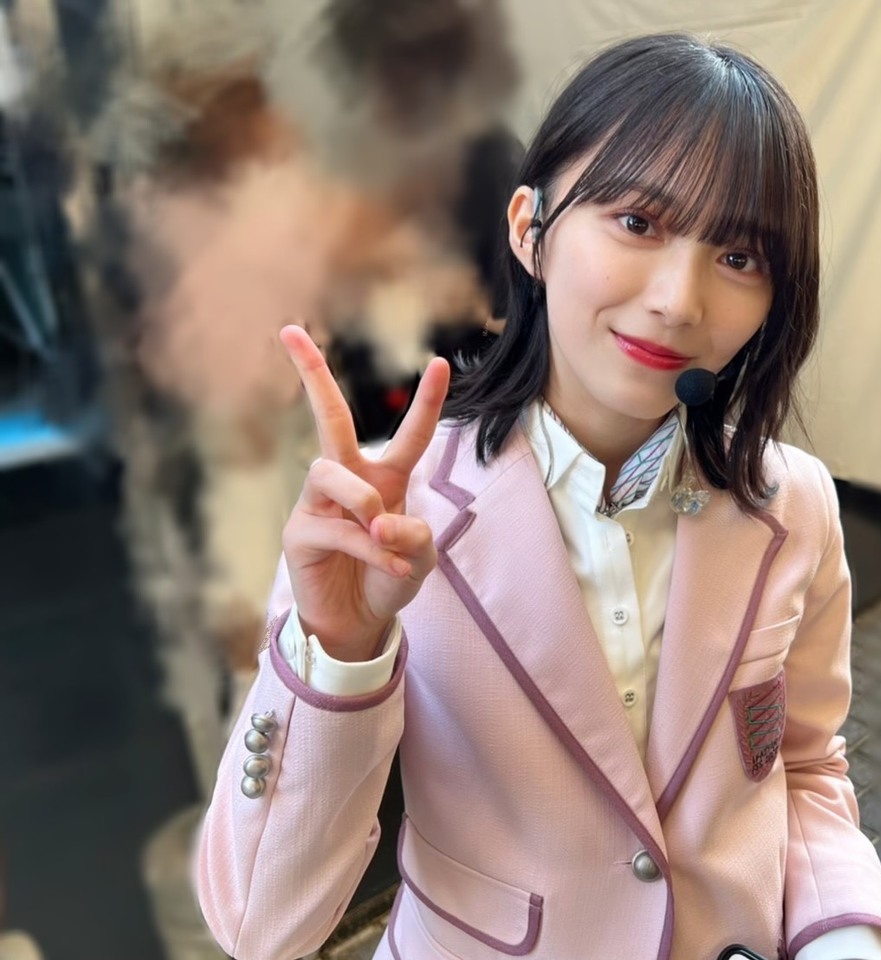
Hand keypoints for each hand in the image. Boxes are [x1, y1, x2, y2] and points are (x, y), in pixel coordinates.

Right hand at [279, 324, 449, 660]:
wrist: (360, 624)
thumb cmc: (391, 580)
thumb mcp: (422, 557)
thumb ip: (414, 534)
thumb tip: (379, 522)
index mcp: (386, 478)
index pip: (409, 434)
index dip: (426, 401)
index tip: (440, 362)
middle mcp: (349, 481)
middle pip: (329, 417)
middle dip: (312, 373)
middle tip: (290, 330)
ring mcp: (318, 503)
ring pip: (330, 472)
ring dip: (364, 502)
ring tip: (383, 534)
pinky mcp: (300, 532)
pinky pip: (335, 526)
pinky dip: (369, 548)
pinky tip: (388, 566)